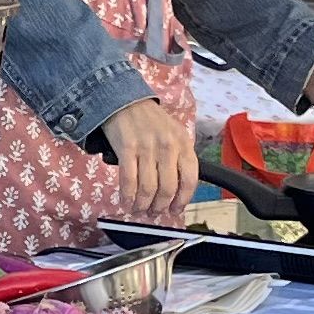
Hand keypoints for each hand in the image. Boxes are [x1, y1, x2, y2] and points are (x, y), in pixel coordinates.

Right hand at [98, 95, 195, 210]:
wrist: (124, 100)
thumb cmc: (150, 121)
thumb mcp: (173, 134)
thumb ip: (178, 158)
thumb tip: (177, 191)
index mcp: (183, 143)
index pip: (190, 179)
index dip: (182, 200)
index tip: (175, 210)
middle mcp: (167, 146)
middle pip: (167, 188)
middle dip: (160, 206)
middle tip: (153, 213)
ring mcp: (147, 147)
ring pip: (148, 188)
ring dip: (142, 205)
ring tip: (139, 210)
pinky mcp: (127, 149)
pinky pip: (129, 181)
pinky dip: (127, 197)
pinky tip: (127, 202)